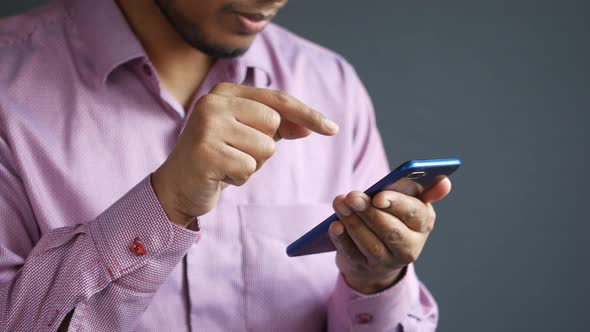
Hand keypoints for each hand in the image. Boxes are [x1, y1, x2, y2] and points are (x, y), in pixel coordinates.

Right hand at [152, 83, 338, 226]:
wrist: (178, 186)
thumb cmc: (218, 158)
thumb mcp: (249, 137)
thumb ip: (278, 127)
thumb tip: (311, 126)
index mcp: (226, 92)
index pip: (278, 100)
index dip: (308, 114)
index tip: (333, 129)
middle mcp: (214, 102)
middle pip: (274, 124)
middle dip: (265, 147)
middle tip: (236, 153)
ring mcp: (207, 125)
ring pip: (265, 148)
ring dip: (252, 164)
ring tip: (228, 164)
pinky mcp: (205, 151)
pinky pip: (249, 168)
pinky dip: (240, 178)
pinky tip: (220, 175)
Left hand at [329, 178, 451, 293]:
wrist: (378, 253)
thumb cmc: (394, 217)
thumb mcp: (408, 202)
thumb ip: (423, 189)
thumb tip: (445, 182)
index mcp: (424, 223)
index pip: (414, 214)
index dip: (396, 205)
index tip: (379, 197)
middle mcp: (409, 246)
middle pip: (390, 231)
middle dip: (370, 212)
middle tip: (352, 196)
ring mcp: (386, 261)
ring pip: (370, 243)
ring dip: (353, 222)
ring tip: (340, 203)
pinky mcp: (364, 268)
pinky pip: (352, 254)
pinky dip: (342, 239)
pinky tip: (334, 225)